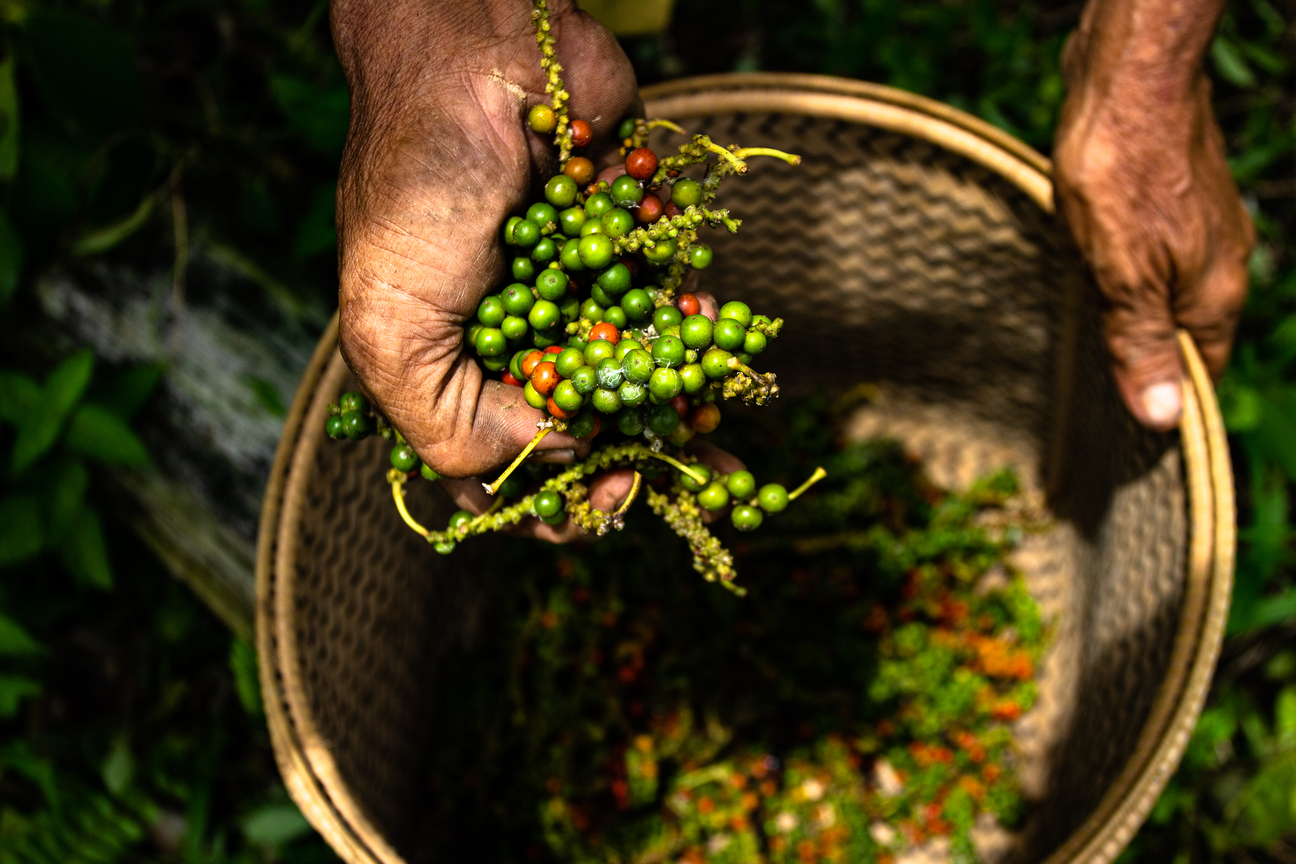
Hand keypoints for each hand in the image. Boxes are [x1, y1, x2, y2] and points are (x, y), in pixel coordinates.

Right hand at [330, 0, 738, 538]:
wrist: (478, 48)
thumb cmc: (418, 186)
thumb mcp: (394, 328)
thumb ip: (457, 425)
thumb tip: (562, 453)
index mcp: (442, 369)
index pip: (490, 470)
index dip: (545, 504)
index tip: (598, 507)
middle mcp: (506, 341)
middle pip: (570, 435)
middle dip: (618, 469)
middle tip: (656, 479)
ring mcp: (566, 294)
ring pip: (627, 380)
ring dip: (672, 416)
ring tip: (715, 445)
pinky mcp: (619, 246)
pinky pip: (665, 306)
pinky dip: (693, 333)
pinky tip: (712, 345)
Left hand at [1053, 0, 1252, 429]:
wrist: (1129, 80)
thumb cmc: (1122, 173)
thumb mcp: (1124, 274)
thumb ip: (1141, 343)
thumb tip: (1164, 419)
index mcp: (1211, 295)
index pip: (1199, 374)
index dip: (1167, 405)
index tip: (1127, 438)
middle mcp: (1216, 265)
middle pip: (1184, 335)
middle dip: (1146, 364)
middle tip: (1096, 401)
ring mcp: (1194, 230)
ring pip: (1166, 293)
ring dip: (1132, 319)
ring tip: (1088, 349)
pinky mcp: (1167, 201)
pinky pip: (1150, 257)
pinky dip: (1125, 278)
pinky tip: (1091, 282)